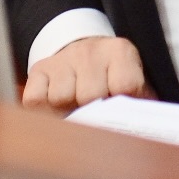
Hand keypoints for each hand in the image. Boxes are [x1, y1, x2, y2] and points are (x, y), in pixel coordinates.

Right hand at [22, 35, 148, 112]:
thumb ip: (140, 101)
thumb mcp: (131, 79)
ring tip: (75, 111)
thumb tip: (142, 130)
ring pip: (61, 98)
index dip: (122, 106)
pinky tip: (55, 109)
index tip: (119, 115)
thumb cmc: (111, 75)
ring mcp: (63, 59)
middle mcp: (90, 52)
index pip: (125, 85)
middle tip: (96, 117)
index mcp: (120, 52)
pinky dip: (43, 110)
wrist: (81, 48)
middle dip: (93, 112)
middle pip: (90, 95)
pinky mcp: (39, 69)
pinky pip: (35, 99)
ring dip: (67, 112)